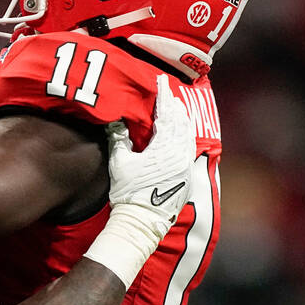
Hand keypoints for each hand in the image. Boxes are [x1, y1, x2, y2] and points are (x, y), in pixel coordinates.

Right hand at [83, 75, 195, 287]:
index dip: (163, 95)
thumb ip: (119, 139)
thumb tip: (115, 121)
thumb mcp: (119, 163)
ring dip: (182, 120)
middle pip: (180, 122)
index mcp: (164, 147)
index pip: (165, 114)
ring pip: (188, 135)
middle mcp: (180, 154)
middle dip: (174, 106)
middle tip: (168, 92)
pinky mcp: (187, 177)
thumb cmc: (128, 192)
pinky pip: (189, 149)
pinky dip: (185, 137)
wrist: (142, 222)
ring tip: (176, 109)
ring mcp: (186, 166)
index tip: (161, 81)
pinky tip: (181, 135)